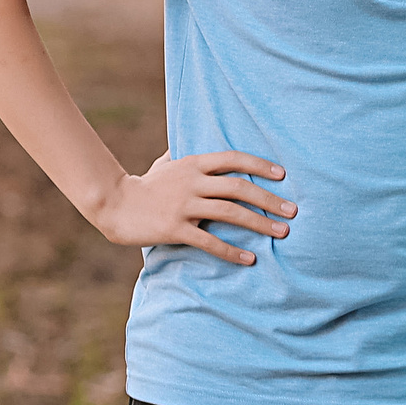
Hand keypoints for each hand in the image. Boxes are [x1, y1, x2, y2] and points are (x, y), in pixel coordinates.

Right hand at [93, 151, 292, 266]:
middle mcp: (192, 182)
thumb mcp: (164, 164)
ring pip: (230, 212)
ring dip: (259, 223)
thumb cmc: (144, 185)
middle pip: (238, 187)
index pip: (233, 159)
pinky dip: (231, 251)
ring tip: (282, 233)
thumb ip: (182, 156)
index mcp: (193, 164)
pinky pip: (209, 241)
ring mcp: (184, 205)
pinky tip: (249, 259)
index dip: (259, 165)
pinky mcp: (175, 228)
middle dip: (269, 199)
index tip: (283, 175)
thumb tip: (189, 145)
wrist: (113, 204)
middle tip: (292, 211)